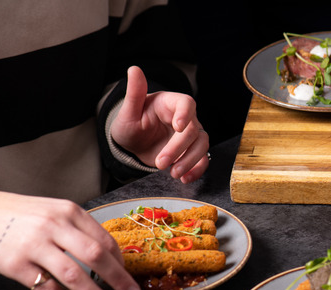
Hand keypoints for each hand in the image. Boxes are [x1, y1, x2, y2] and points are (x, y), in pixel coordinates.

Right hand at [0, 191, 140, 289]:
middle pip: (96, 257)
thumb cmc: (22, 215)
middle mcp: (54, 226)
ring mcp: (34, 246)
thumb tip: (111, 257)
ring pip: (74, 277)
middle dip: (119, 280)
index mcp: (69, 212)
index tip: (128, 277)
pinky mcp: (16, 265)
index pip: (105, 240)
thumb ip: (79, 230)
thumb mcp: (53, 212)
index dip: (120, 262)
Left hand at [110, 66, 209, 182]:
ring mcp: (191, 135)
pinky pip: (202, 160)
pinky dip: (196, 170)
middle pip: (193, 130)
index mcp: (170, 103)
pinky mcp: (191, 151)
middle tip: (160, 163)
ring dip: (190, 161)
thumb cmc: (130, 125)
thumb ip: (134, 93)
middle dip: (178, 149)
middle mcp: (185, 118)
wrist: (133, 144)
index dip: (186, 114)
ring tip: (173, 173)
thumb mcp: (127, 112)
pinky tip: (184, 178)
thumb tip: (134, 69)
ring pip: (202, 145)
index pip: (187, 103)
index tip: (178, 128)